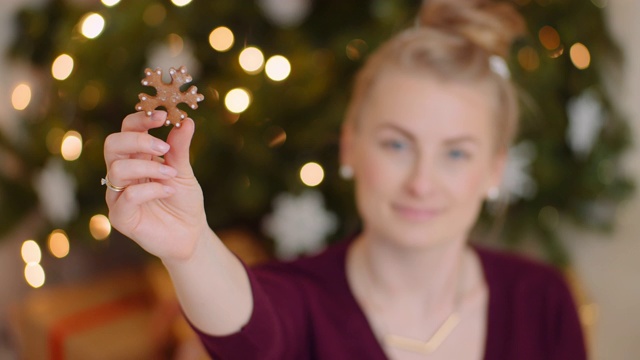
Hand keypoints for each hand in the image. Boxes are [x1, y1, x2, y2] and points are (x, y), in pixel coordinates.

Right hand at [104, 111, 207, 260]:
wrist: (190, 235)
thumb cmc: (184, 201)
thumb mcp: (184, 172)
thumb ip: (180, 148)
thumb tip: (186, 121)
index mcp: (136, 158)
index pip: (126, 130)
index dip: (141, 119)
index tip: (163, 116)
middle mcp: (122, 174)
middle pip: (113, 144)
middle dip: (138, 140)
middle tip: (164, 147)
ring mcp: (118, 195)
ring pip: (117, 170)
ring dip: (148, 167)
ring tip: (171, 174)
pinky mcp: (120, 217)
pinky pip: (127, 196)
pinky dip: (151, 190)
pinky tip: (169, 191)